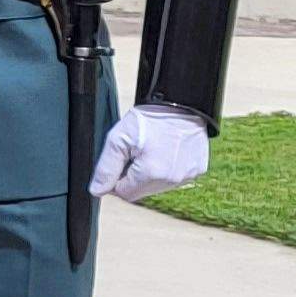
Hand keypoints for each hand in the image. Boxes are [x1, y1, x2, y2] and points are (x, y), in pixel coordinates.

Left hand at [89, 103, 210, 202]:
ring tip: (150, 150)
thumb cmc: (150, 118)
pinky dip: (165, 169)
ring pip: (157, 187)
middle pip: (141, 192)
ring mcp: (187, 176)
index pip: (125, 193)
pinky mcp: (197, 170)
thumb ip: (106, 168)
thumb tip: (98, 190)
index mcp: (152, 174)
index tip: (119, 162)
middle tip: (134, 153)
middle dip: (132, 176)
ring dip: (149, 174)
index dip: (116, 180)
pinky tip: (164, 151)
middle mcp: (172, 180)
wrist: (179, 103)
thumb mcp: (118, 138)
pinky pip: (174, 178)